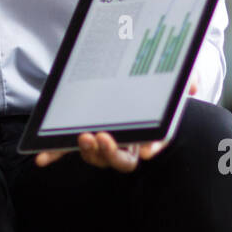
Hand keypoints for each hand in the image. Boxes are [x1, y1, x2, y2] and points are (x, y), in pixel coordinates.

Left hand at [35, 80, 195, 171]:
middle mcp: (128, 142)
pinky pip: (68, 149)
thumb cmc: (153, 81)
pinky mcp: (84, 136)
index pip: (154, 143)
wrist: (132, 71)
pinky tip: (41, 160)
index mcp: (150, 130)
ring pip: (97, 157)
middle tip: (103, 138)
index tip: (148, 150)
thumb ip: (182, 79)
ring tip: (84, 136)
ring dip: (89, 152)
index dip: (153, 147)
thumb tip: (190, 86)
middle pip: (122, 159)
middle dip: (111, 153)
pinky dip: (55, 154)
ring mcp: (105, 141)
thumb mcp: (170, 75)